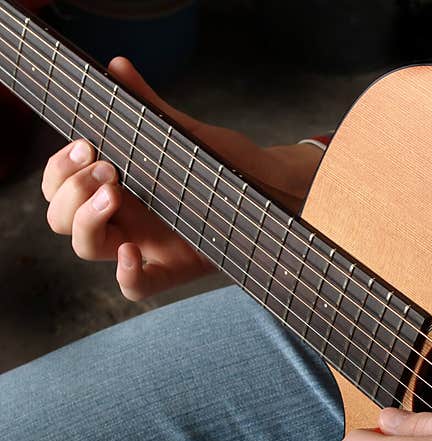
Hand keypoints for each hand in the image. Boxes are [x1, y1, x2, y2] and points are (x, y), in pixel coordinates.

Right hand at [41, 57, 322, 299]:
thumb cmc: (229, 165)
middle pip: (62, 217)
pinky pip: (135, 285)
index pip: (61, 185)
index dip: (59, 170)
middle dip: (70, 192)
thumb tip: (117, 67)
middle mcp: (125, 216)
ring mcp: (146, 244)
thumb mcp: (188, 135)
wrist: (276, 192)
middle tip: (107, 169)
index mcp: (118, 184)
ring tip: (113, 194)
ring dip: (86, 220)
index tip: (85, 146)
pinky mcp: (173, 268)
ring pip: (86, 247)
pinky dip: (126, 273)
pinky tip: (132, 251)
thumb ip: (150, 107)